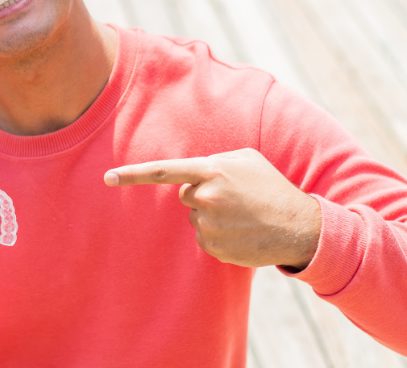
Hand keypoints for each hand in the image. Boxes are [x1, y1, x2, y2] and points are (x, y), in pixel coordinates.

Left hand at [104, 148, 320, 269]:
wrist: (298, 226)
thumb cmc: (271, 187)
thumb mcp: (246, 160)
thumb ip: (214, 161)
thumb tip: (193, 174)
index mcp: (211, 171)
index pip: (163, 172)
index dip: (132, 175)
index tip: (107, 178)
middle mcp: (205, 197)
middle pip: (185, 196)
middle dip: (202, 195)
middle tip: (234, 198)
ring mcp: (208, 224)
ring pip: (195, 218)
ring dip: (212, 216)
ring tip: (242, 215)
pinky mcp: (213, 247)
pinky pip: (204, 239)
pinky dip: (218, 236)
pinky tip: (241, 232)